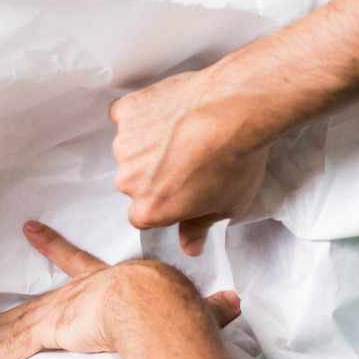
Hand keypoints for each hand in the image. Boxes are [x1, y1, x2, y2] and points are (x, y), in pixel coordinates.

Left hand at [0, 221, 239, 358]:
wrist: (155, 303)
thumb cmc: (175, 305)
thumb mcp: (195, 307)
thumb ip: (210, 308)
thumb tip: (234, 302)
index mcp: (103, 283)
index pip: (72, 262)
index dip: (51, 245)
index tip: (29, 228)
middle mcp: (73, 296)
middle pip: (30, 307)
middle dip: (2, 316)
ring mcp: (57, 312)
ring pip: (12, 327)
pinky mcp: (48, 330)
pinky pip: (9, 347)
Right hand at [110, 68, 275, 254]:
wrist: (234, 110)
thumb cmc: (234, 162)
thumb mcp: (227, 205)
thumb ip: (198, 227)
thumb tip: (189, 247)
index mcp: (150, 209)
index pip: (143, 216)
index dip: (162, 205)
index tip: (180, 193)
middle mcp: (128, 179)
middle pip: (133, 182)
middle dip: (152, 174)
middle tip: (185, 161)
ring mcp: (124, 143)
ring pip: (129, 149)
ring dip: (147, 145)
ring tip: (180, 133)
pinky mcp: (126, 112)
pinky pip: (126, 116)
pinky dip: (141, 115)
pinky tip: (167, 112)